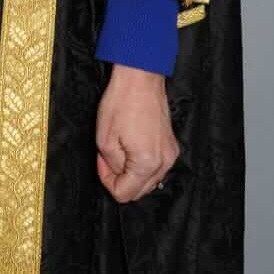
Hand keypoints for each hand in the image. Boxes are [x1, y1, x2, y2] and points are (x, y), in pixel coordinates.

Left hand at [95, 65, 178, 202]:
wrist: (140, 79)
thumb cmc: (121, 104)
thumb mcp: (105, 139)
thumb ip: (111, 165)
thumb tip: (117, 174)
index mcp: (148, 164)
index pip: (126, 194)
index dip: (108, 181)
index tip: (101, 162)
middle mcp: (165, 163)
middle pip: (139, 190)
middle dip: (119, 178)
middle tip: (106, 157)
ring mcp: (171, 155)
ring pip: (148, 180)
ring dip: (130, 171)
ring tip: (118, 148)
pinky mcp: (172, 146)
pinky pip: (155, 166)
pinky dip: (141, 163)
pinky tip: (130, 145)